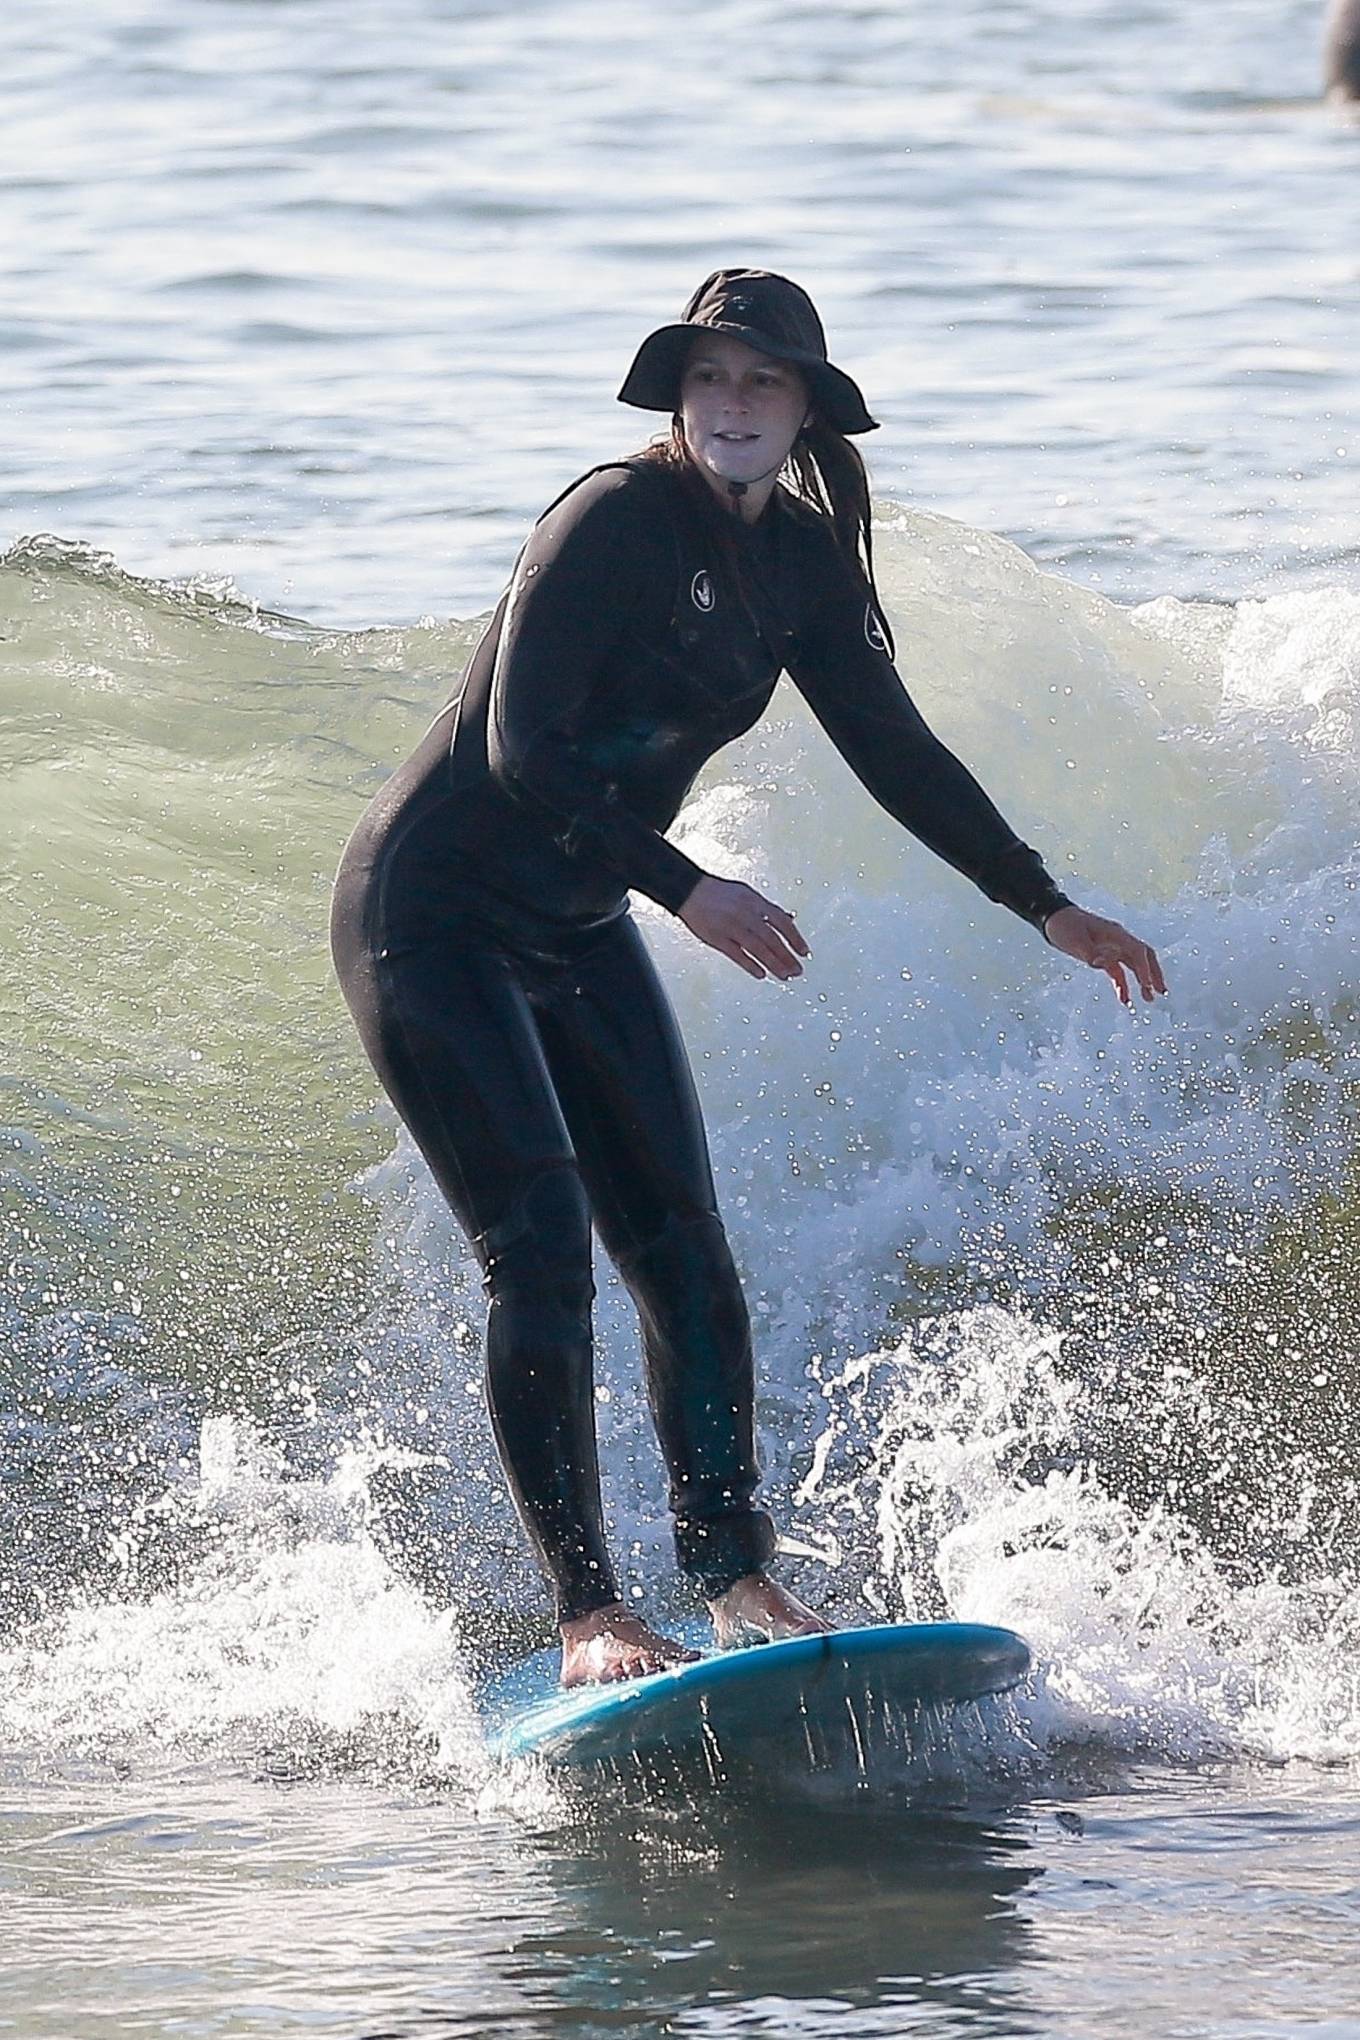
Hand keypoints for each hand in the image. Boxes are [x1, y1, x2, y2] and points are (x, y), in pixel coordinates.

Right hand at [678, 876, 809, 980]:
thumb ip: (768, 908)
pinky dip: (750, 965)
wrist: (691, 892)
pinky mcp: (719, 940)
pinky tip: (761, 974)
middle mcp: (747, 916)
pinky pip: (738, 955)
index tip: (804, 952)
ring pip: (759, 950)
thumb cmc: (718, 892)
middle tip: (797, 970)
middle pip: (773, 940)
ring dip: (774, 964)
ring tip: (784, 976)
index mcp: (756, 903)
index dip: (795, 939)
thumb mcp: (748, 894)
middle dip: (787, 957)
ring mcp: (733, 929)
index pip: (782, 923)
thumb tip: (788, 918)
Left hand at [1043, 904, 1166, 1006]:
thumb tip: (1103, 964)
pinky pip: (1118, 970)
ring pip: (1133, 964)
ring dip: (1142, 981)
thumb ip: (1091, 953)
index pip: (1137, 951)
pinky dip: (1123, 984)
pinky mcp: (1103, 955)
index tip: (1147, 986)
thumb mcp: (1075, 941)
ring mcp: (1112, 947)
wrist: (1053, 918)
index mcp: (1115, 934)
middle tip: (1161, 991)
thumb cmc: (1064, 926)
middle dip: (1154, 974)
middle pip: (1143, 956)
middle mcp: (1118, 939)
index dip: (1144, 969)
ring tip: (1149, 998)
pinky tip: (1124, 998)